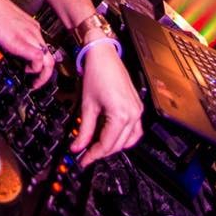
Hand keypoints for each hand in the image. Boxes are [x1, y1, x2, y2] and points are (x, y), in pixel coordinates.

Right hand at [0, 0, 54, 86]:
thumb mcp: (8, 26)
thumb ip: (14, 37)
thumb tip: (11, 48)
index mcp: (31, 27)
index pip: (44, 48)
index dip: (41, 64)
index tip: (34, 72)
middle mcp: (34, 31)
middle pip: (50, 56)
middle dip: (46, 74)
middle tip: (37, 82)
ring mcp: (29, 36)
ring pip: (48, 59)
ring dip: (43, 75)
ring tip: (34, 82)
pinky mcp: (20, 41)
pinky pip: (37, 57)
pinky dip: (35, 69)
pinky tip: (26, 71)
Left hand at [70, 41, 143, 166]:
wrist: (103, 55)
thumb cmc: (96, 74)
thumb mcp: (86, 105)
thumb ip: (84, 130)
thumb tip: (78, 146)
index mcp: (120, 115)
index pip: (106, 144)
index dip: (92, 155)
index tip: (82, 160)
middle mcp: (133, 114)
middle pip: (118, 145)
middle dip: (101, 152)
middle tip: (86, 155)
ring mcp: (137, 110)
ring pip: (129, 140)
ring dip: (114, 146)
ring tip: (97, 147)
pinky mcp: (137, 106)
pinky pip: (135, 129)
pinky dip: (124, 137)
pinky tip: (111, 136)